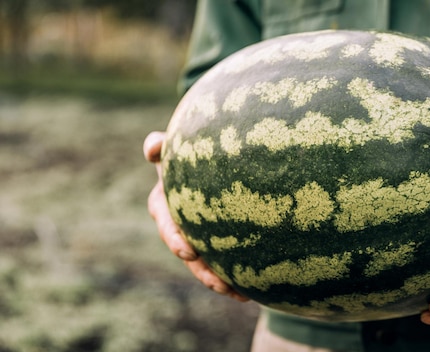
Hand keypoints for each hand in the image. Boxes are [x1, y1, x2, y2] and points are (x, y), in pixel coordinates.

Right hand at [143, 132, 247, 301]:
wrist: (213, 157)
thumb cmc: (192, 147)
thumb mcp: (177, 145)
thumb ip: (162, 144)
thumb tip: (150, 148)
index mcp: (164, 200)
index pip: (165, 219)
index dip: (175, 237)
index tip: (188, 251)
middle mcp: (177, 221)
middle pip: (187, 250)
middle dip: (200, 269)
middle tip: (217, 282)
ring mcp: (196, 233)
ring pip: (203, 263)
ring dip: (216, 279)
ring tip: (236, 293)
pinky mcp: (214, 239)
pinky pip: (221, 261)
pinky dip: (233, 277)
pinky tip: (250, 291)